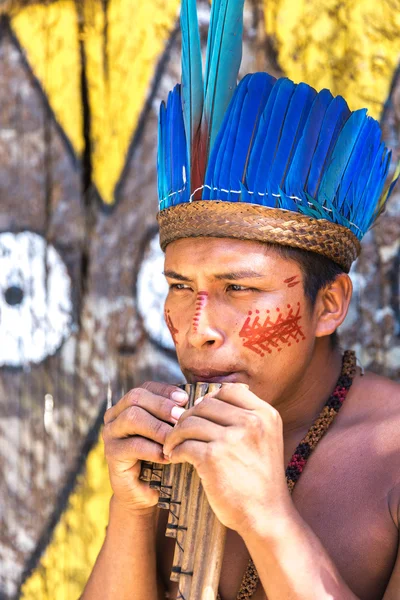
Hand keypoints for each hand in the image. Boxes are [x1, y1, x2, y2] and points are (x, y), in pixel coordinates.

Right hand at [102, 382, 187, 511]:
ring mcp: (110, 434)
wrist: (146, 494)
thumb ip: (175, 415)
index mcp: (128, 405)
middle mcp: (114, 416)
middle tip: (181, 417)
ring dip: (158, 427)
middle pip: (136, 397)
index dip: (165, 391)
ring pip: (132, 417)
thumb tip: (198, 399)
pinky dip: (153, 449)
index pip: (146, 387)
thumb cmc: (162, 458)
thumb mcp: (168, 432)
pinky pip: (133, 445)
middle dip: (162, 405)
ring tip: (175, 438)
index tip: (185, 399)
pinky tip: (167, 457)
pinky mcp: (112, 455)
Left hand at [162, 383, 290, 532]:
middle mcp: (251, 421)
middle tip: (180, 432)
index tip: (200, 417)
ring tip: (172, 445)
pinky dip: (175, 450)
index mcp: (265, 414)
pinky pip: (184, 444)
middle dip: (188, 417)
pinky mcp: (213, 457)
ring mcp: (232, 438)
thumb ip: (246, 417)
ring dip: (176, 434)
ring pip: (190, 422)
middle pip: (206, 405)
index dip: (210, 400)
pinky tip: (175, 457)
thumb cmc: (261, 479)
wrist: (267, 516)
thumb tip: (209, 398)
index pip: (229, 391)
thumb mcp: (266, 439)